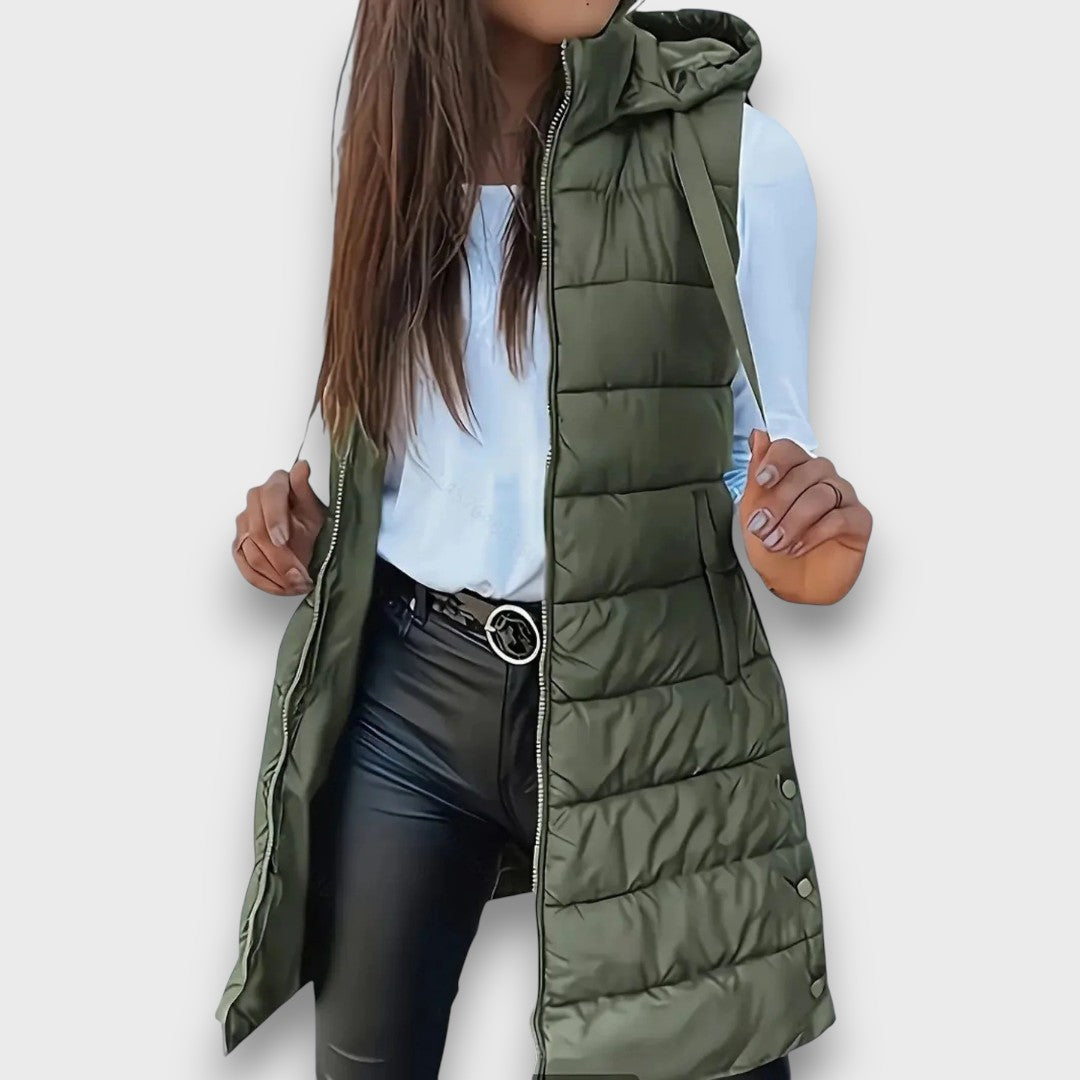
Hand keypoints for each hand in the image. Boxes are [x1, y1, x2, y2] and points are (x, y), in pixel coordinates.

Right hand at [232, 460, 327, 595]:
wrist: (309, 538)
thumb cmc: (313, 520)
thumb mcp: (316, 508)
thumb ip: (305, 490)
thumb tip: (301, 467)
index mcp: (276, 485)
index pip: (271, 497)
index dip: (275, 519)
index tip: (283, 539)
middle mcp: (255, 500)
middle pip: (258, 531)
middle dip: (281, 558)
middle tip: (300, 575)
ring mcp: (244, 523)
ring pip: (251, 553)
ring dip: (276, 574)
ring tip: (298, 585)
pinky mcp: (240, 545)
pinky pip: (246, 568)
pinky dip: (266, 582)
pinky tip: (283, 588)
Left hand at [739, 430, 871, 604]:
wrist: (793, 585)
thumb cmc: (775, 548)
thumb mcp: (753, 512)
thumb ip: (755, 475)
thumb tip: (759, 436)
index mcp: (795, 471)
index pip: (790, 450)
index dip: (776, 461)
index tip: (763, 480)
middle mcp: (822, 479)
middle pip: (805, 473)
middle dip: (778, 503)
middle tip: (762, 528)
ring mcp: (843, 498)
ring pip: (821, 495)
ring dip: (793, 522)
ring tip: (777, 543)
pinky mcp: (858, 521)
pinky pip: (839, 518)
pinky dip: (814, 534)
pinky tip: (797, 547)